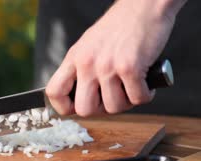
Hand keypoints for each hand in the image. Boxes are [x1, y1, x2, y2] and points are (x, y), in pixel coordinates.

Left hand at [46, 0, 185, 116]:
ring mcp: (108, 66)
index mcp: (74, 58)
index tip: (76, 109)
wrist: (144, 5)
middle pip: (84, 110)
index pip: (54, 92)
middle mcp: (87, 63)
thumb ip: (82, 67)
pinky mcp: (130, 67)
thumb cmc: (120, 26)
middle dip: (101, 110)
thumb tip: (80, 95)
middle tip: (112, 99)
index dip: (64, 108)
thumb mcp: (89, 45)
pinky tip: (146, 83)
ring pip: (114, 108)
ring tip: (131, 87)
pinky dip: (145, 95)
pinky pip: (137, 99)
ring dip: (127, 103)